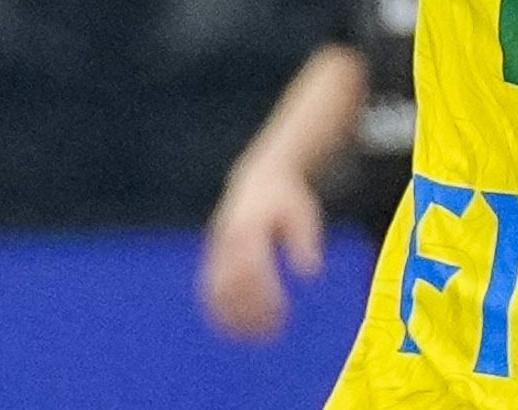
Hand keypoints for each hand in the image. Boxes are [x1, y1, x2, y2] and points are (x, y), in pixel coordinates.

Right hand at [197, 160, 324, 340]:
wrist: (259, 180)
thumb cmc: (287, 200)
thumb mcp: (303, 213)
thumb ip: (305, 241)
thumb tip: (310, 274)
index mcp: (248, 226)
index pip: (252, 268)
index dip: (264, 294)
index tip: (283, 313)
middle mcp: (226, 239)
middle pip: (231, 283)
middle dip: (249, 311)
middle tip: (273, 333)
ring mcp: (215, 249)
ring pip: (215, 291)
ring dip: (233, 317)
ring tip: (257, 338)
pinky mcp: (212, 257)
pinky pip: (208, 290)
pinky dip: (219, 312)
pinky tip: (237, 331)